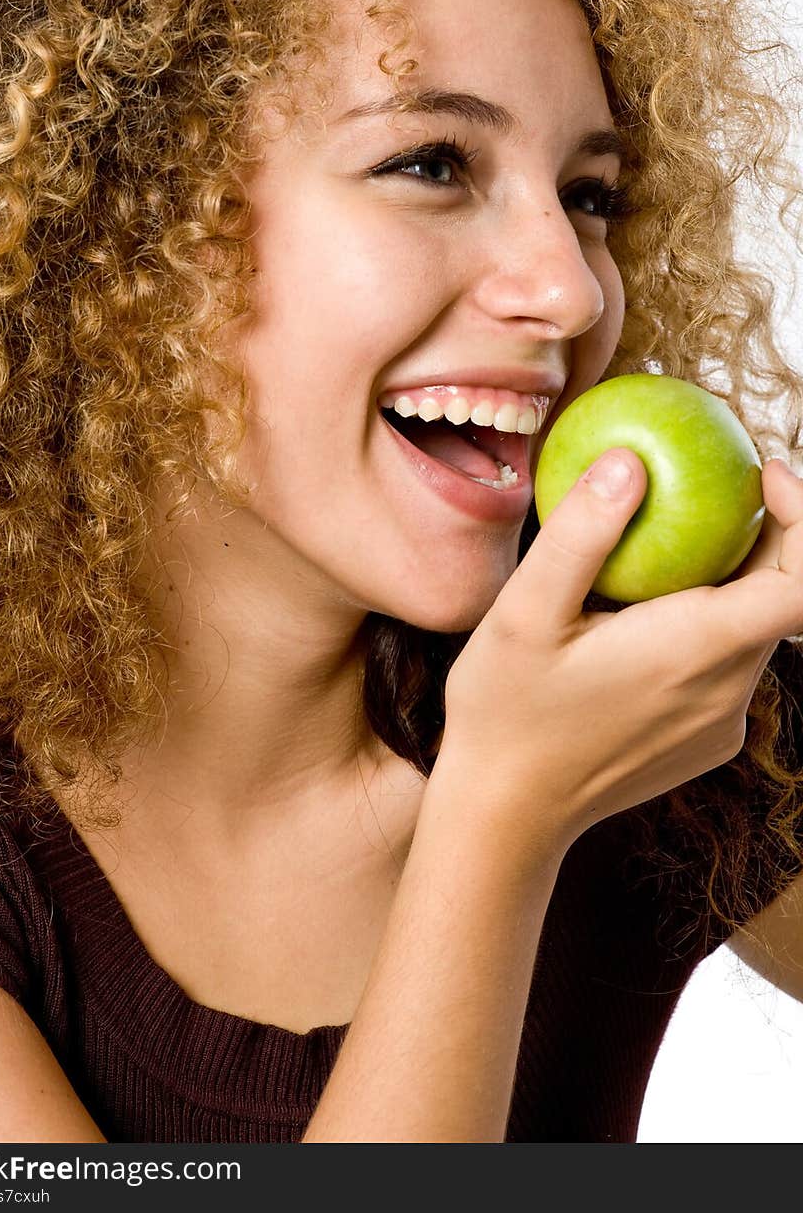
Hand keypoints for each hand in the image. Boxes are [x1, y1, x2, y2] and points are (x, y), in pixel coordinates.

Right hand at [437, 451, 802, 849]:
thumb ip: (578, 535)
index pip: (802, 583)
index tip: (761, 474)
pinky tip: (648, 616)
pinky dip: (712, 626)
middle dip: (765, 536)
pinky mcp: (708, 742)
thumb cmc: (505, 714)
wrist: (508, 817)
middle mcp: (725, 692)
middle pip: (783, 599)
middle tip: (707, 490)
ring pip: (756, 632)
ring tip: (667, 548)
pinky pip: (730, 668)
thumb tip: (628, 461)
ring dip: (733, 582)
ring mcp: (721, 723)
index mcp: (693, 651)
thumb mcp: (521, 614)